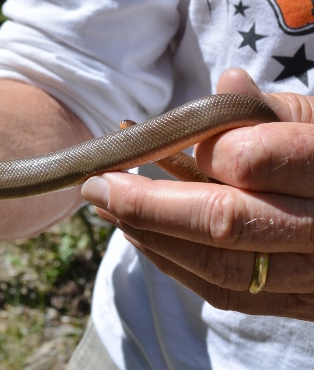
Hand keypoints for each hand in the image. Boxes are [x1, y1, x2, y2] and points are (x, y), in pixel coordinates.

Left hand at [81, 68, 313, 319]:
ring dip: (151, 236)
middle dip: (147, 204)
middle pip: (226, 223)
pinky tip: (141, 237)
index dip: (199, 152)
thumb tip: (227, 84)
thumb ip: (272, 112)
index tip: (160, 139)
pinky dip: (175, 265)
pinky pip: (230, 294)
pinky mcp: (303, 305)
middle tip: (96, 183)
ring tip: (108, 208)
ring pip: (223, 267)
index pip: (252, 161)